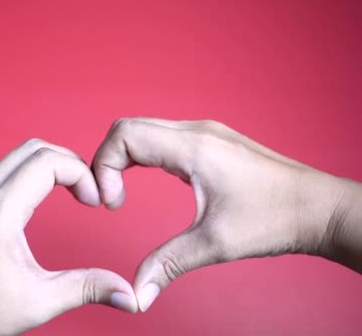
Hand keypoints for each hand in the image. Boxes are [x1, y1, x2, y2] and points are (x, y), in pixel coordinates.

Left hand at [0, 139, 137, 335]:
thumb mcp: (39, 301)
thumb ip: (88, 289)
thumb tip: (129, 294)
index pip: (47, 162)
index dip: (81, 173)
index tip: (94, 200)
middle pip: (32, 149)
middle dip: (68, 162)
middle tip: (87, 191)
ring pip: (15, 157)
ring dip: (48, 165)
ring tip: (70, 192)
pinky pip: (2, 172)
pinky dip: (29, 175)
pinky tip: (41, 199)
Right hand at [92, 117, 359, 311]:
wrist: (319, 208)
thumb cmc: (276, 218)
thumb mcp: (216, 243)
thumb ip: (169, 263)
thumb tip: (138, 294)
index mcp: (194, 148)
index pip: (125, 135)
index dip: (104, 165)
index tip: (110, 203)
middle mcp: (197, 131)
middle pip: (128, 128)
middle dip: (107, 161)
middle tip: (110, 199)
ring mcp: (205, 133)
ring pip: (144, 130)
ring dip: (123, 158)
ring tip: (121, 193)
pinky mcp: (211, 142)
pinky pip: (162, 137)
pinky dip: (142, 155)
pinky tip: (145, 180)